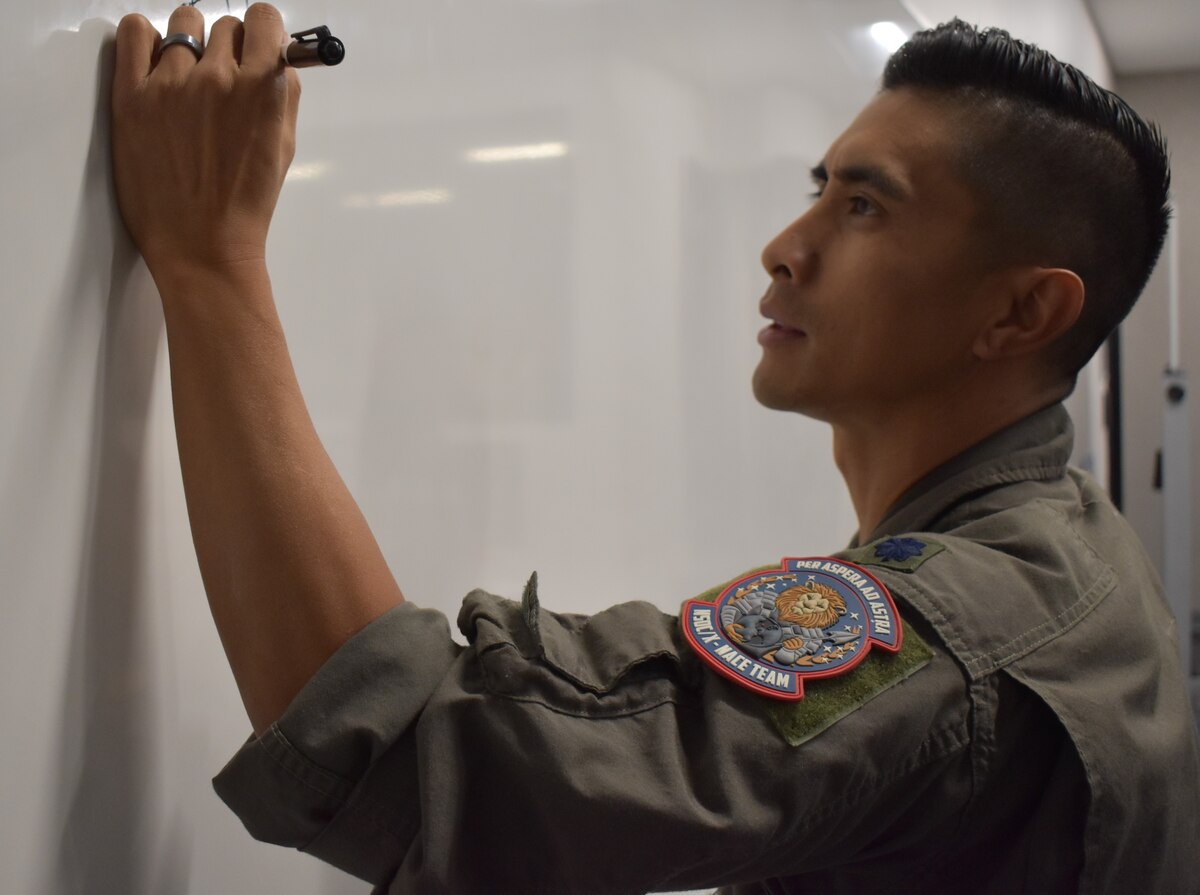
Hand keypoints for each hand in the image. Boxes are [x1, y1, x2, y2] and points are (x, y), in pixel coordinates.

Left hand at [111, 3, 299, 283]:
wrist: (202, 246)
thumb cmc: (245, 204)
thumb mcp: (284, 149)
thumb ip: (283, 96)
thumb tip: (278, 60)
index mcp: (261, 89)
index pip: (265, 18)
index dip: (263, 33)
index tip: (257, 50)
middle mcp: (217, 78)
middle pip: (225, 24)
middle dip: (229, 47)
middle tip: (223, 80)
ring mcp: (170, 85)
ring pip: (183, 22)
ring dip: (191, 42)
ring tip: (188, 77)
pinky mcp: (131, 96)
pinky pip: (134, 32)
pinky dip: (145, 38)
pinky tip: (155, 63)